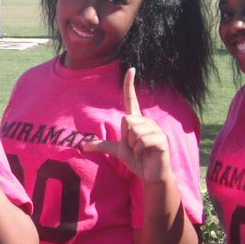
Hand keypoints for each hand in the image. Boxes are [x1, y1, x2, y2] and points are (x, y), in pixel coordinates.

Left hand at [81, 68, 172, 183]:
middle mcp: (146, 121)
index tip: (130, 68)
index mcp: (136, 121)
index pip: (131, 99)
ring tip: (140, 151)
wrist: (150, 174)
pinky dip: (138, 151)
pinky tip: (145, 154)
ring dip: (132, 146)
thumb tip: (83, 146)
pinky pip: (141, 141)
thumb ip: (102, 145)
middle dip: (126, 138)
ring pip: (133, 131)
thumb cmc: (136, 160)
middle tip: (134, 147)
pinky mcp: (161, 139)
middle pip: (126, 120)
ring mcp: (155, 129)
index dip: (129, 84)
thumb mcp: (117, 151)